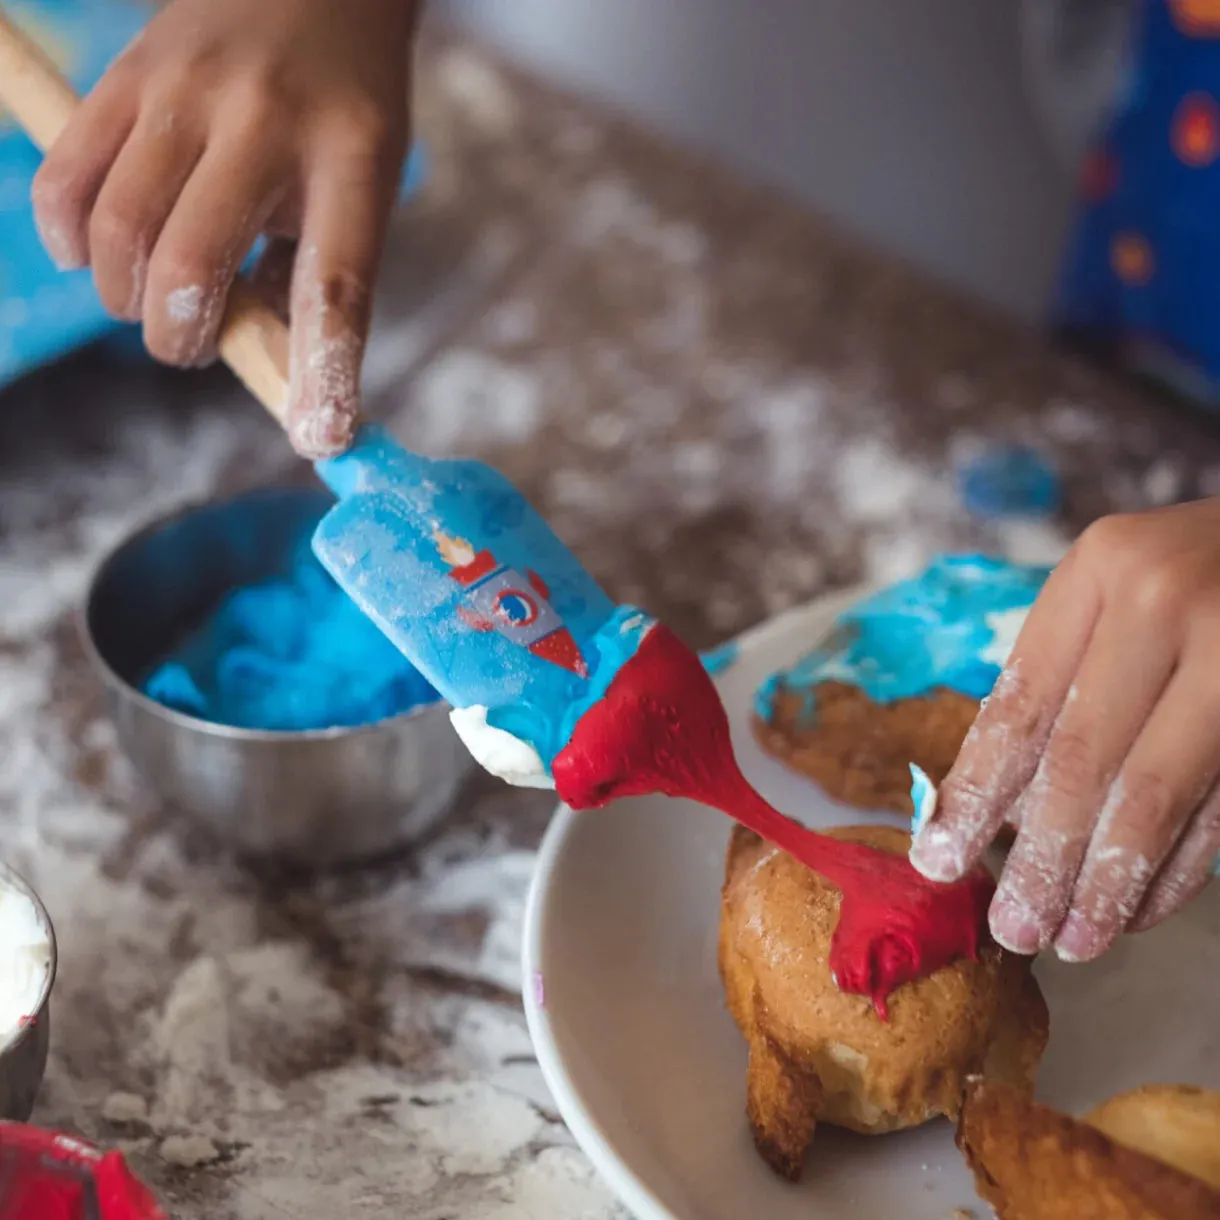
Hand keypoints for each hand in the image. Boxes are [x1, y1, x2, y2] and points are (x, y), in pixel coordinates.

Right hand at [31, 0, 416, 457]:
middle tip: (191, 344)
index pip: (335, 287)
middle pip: (192, 268)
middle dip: (181, 340)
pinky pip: (67, 178)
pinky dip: (69, 241)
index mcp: (352, 158)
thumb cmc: (345, 102)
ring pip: (119, 233)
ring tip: (152, 300)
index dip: (322, 373)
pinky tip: (93, 256)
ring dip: (126, 299)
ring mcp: (184, 92)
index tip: (319, 439)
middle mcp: (265, 122)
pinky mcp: (126, 74)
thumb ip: (316, 267)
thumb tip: (274, 370)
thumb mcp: (365, 180)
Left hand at [910, 499, 1219, 960]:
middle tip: (1011, 927)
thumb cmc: (1191, 569)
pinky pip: (1219, 810)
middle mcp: (1167, 604)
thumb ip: (1062, 675)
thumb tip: (992, 810)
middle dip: (1041, 856)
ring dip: (1107, 882)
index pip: (1022, 706)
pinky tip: (1138, 911)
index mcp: (1102, 569)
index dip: (976, 793)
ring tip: (1071, 940)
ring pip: (1154, 795)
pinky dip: (1175, 870)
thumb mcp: (1116, 587)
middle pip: (1082, 759)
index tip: (937, 860)